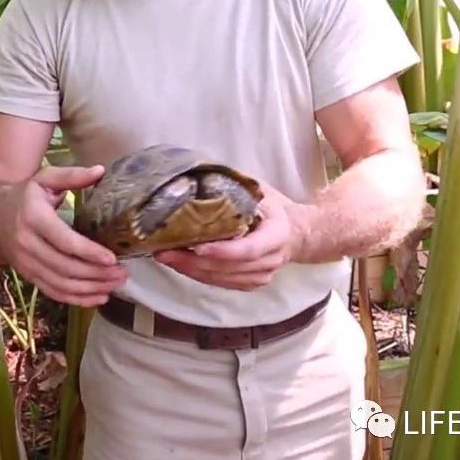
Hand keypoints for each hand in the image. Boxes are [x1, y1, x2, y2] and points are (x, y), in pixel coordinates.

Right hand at [0, 164, 127, 306]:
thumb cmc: (25, 195)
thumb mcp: (44, 179)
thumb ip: (71, 175)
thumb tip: (100, 171)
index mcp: (33, 218)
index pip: (63, 241)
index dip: (88, 252)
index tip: (112, 258)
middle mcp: (27, 244)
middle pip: (65, 267)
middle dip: (96, 274)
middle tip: (122, 273)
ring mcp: (26, 263)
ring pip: (61, 283)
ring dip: (90, 288)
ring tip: (115, 285)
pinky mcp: (28, 276)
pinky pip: (53, 292)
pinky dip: (77, 299)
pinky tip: (98, 297)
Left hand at [154, 182, 311, 290]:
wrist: (296, 232)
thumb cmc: (273, 207)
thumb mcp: (260, 191)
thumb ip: (235, 187)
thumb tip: (197, 175)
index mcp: (277, 234)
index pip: (248, 249)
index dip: (222, 251)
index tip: (196, 247)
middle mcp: (271, 260)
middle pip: (228, 268)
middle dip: (193, 262)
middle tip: (163, 251)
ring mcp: (262, 276)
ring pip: (221, 279)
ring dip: (190, 270)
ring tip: (164, 256)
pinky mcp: (250, 283)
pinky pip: (221, 284)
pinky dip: (198, 275)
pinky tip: (179, 263)